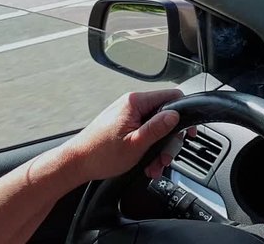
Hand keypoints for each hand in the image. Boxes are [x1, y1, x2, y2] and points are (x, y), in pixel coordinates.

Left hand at [63, 89, 192, 182]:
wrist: (75, 164)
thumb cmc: (100, 154)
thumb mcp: (135, 143)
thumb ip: (158, 128)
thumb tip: (176, 115)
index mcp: (135, 102)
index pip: (172, 97)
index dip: (184, 114)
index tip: (188, 132)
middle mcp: (132, 104)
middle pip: (166, 117)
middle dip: (168, 141)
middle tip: (165, 158)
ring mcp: (128, 115)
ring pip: (156, 128)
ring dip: (159, 149)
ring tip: (154, 166)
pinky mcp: (125, 125)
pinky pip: (145, 133)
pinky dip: (149, 149)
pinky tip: (147, 164)